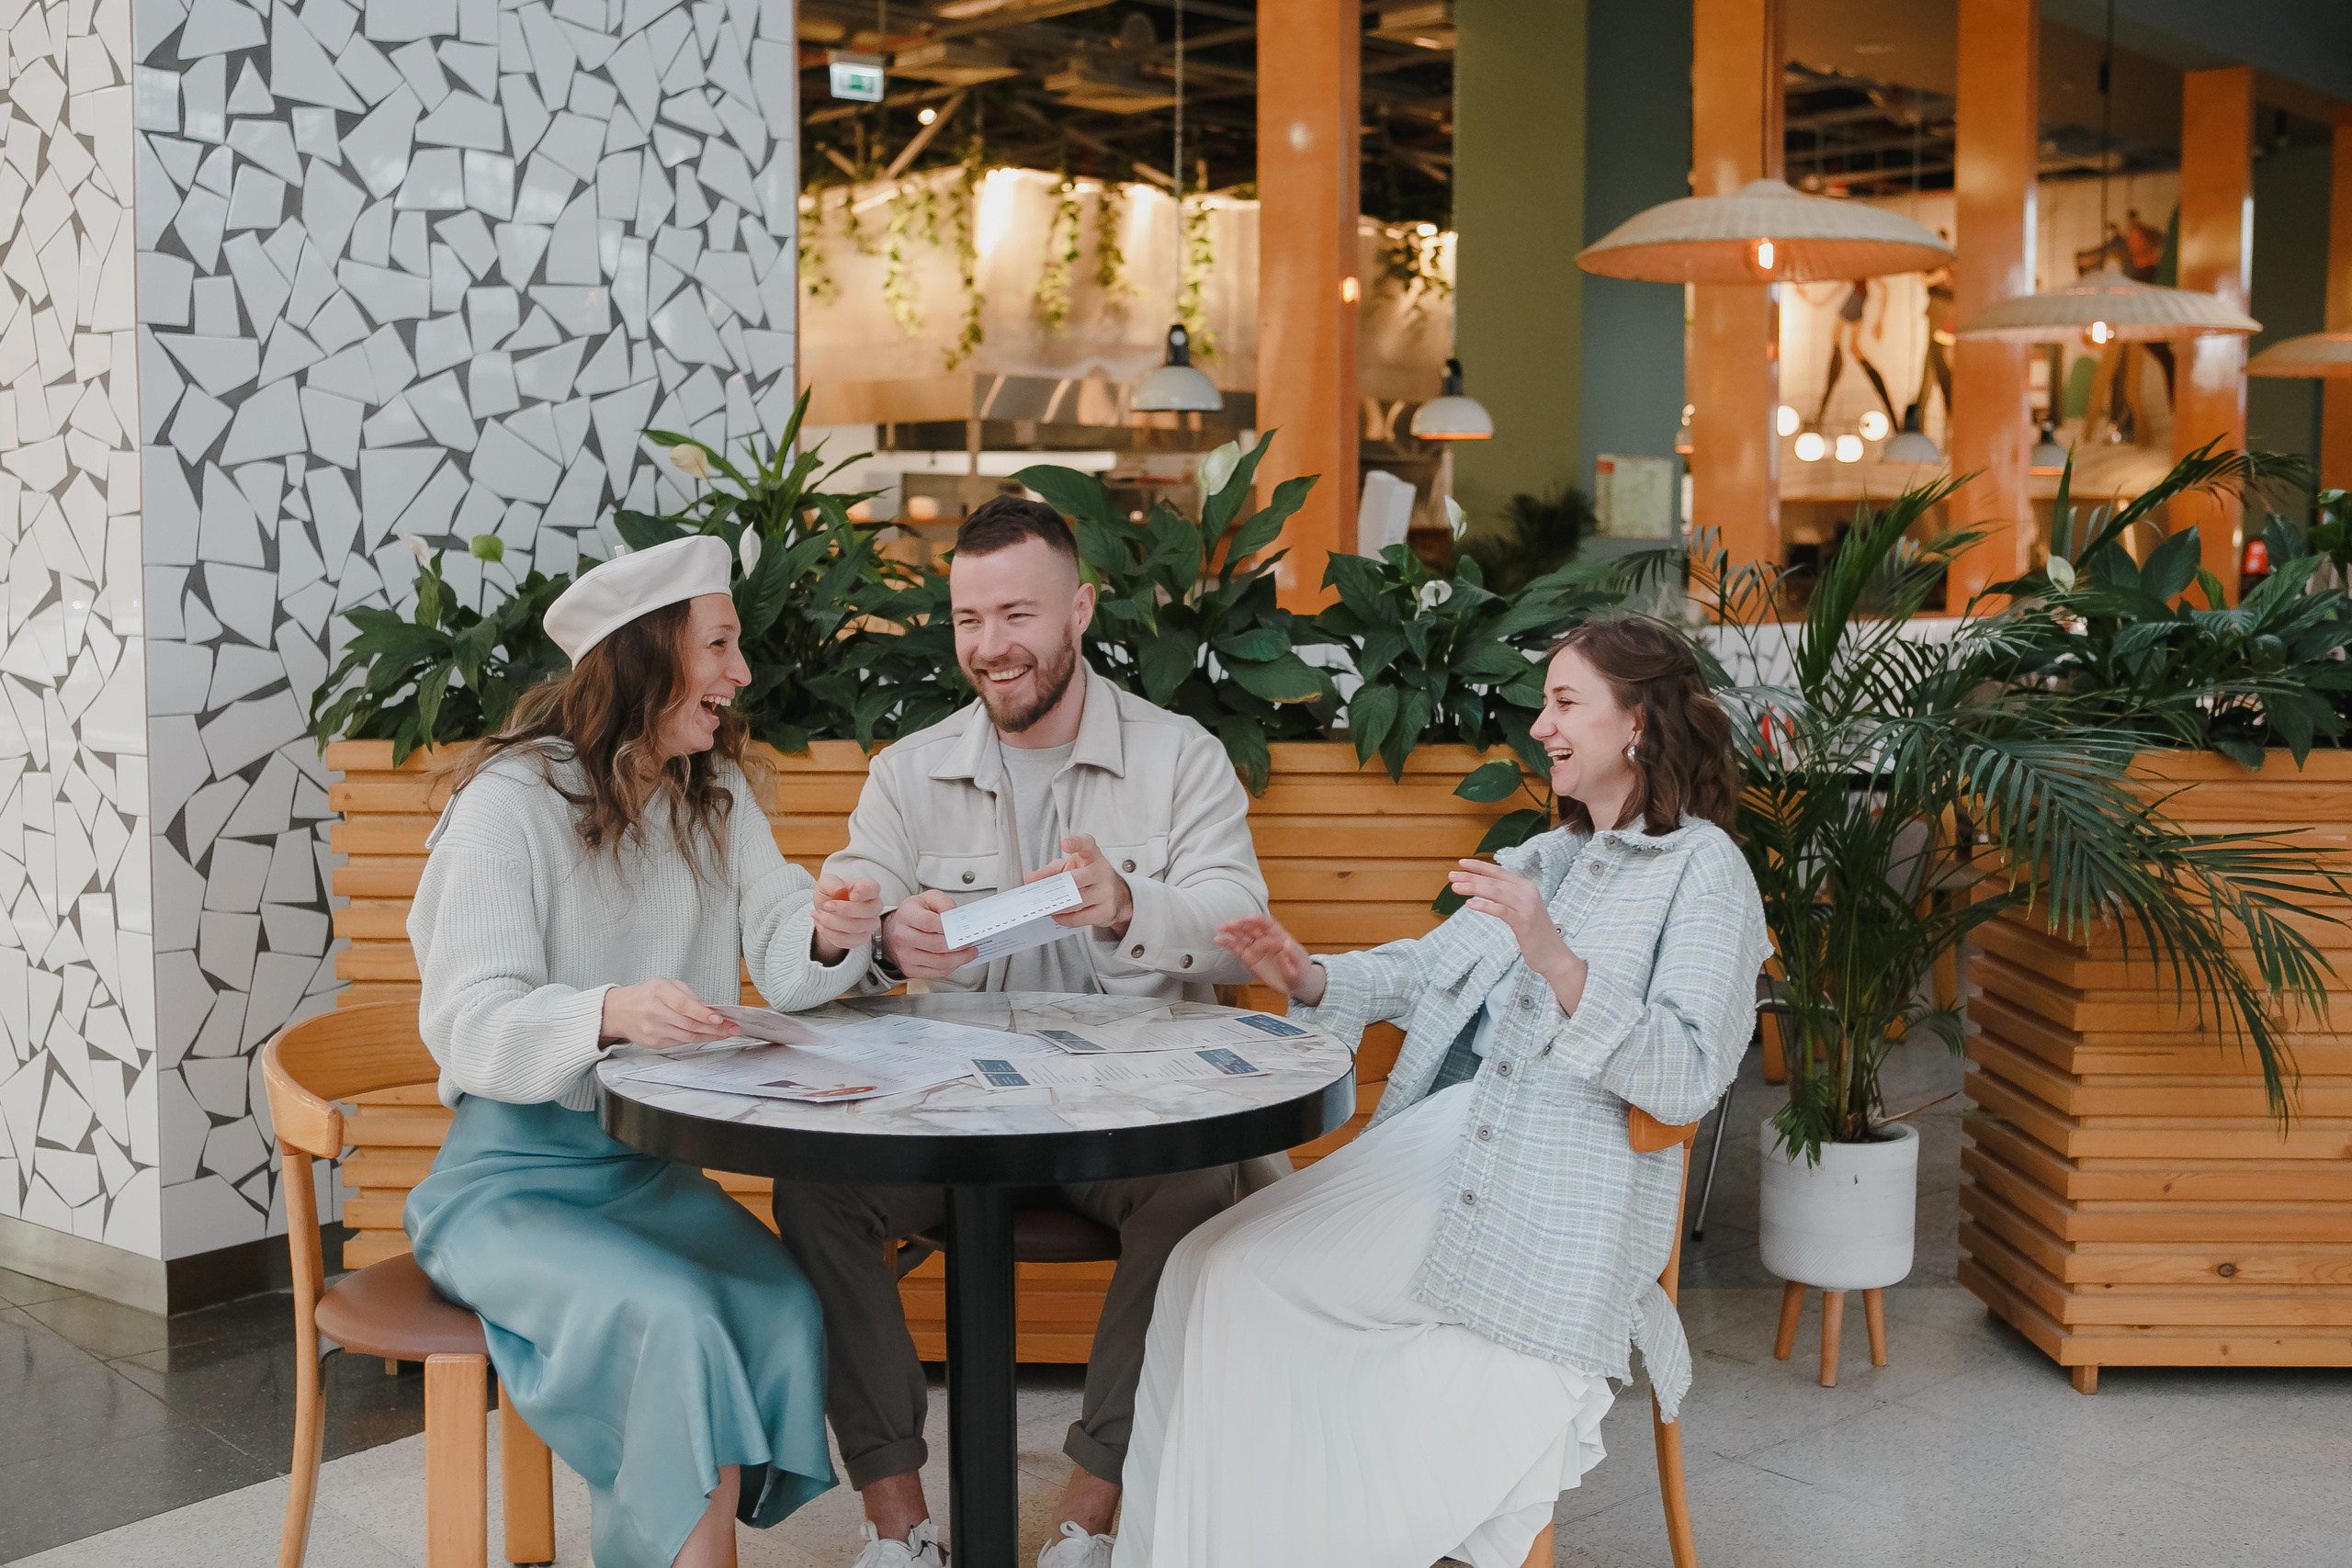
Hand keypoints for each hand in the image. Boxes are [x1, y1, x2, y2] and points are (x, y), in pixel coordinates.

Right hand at [601, 978, 734, 1048]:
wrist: (617, 1011)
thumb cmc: (644, 995)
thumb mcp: (666, 984)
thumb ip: (688, 995)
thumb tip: (709, 1009)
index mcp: (658, 992)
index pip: (685, 1006)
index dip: (704, 1014)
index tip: (720, 1019)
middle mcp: (654, 1011)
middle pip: (689, 1024)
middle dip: (715, 1028)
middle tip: (732, 1028)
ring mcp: (653, 1029)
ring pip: (687, 1036)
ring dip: (709, 1036)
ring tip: (724, 1033)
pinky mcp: (654, 1043)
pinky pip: (680, 1042)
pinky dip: (695, 1039)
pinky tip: (706, 1036)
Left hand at [811, 874, 882, 962]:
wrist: (828, 912)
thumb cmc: (832, 894)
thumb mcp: (826, 882)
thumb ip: (831, 882)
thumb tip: (839, 889)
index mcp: (869, 887)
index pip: (872, 889)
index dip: (863, 893)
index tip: (852, 896)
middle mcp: (874, 906)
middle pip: (867, 911)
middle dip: (844, 910)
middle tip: (826, 906)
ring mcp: (870, 924)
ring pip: (855, 928)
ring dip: (832, 923)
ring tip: (818, 915)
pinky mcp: (862, 938)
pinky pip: (848, 940)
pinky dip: (831, 934)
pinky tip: (822, 925)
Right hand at [882, 889, 980, 978]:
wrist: (894, 931)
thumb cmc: (914, 914)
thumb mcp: (927, 899)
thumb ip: (943, 902)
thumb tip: (953, 914)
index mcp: (906, 916)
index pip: (928, 922)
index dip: (947, 926)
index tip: (962, 928)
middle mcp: (902, 936)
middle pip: (936, 945)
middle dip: (959, 945)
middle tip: (971, 942)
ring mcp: (905, 955)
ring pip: (938, 962)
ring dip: (959, 959)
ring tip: (970, 952)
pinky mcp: (910, 969)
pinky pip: (936, 972)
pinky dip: (951, 967)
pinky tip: (958, 960)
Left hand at [1029, 834, 1133, 937]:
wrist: (1115, 895)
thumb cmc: (1087, 878)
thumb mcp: (1068, 868)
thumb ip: (1049, 871)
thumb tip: (1031, 879)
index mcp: (1092, 856)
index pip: (1087, 844)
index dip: (1076, 843)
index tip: (1065, 844)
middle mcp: (1102, 871)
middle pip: (1076, 879)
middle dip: (1056, 888)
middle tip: (1041, 894)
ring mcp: (1106, 892)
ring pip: (1075, 901)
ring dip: (1057, 906)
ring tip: (1047, 906)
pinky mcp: (1106, 910)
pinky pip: (1079, 918)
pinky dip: (1064, 919)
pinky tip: (1059, 915)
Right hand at [1214, 914, 1325, 1003]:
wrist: (1297, 985)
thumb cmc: (1302, 972)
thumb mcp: (1301, 965)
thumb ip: (1294, 954)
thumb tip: (1288, 942)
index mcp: (1280, 937)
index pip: (1268, 924)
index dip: (1258, 920)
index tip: (1249, 919)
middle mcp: (1267, 940)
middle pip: (1252, 927)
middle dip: (1241, 924)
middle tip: (1230, 925)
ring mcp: (1258, 948)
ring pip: (1242, 936)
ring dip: (1232, 931)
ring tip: (1221, 929)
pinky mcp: (1251, 958)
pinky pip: (1238, 949)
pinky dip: (1228, 944)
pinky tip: (1219, 940)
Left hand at [1448, 859, 1586, 1004]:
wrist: (1554, 956)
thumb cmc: (1535, 934)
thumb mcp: (1523, 910)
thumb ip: (1509, 898)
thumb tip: (1487, 889)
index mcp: (1527, 888)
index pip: (1500, 872)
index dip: (1480, 867)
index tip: (1462, 863)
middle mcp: (1528, 893)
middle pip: (1495, 881)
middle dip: (1471, 876)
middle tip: (1451, 876)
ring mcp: (1527, 907)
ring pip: (1496, 892)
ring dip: (1473, 888)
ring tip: (1455, 887)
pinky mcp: (1524, 922)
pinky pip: (1500, 910)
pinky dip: (1484, 905)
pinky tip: (1469, 904)